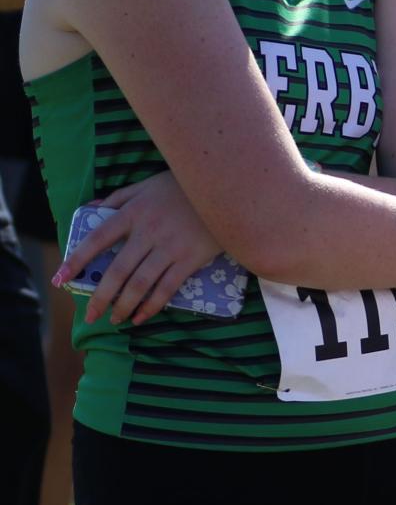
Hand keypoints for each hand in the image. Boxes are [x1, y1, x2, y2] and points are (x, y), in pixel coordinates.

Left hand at [53, 175, 221, 325]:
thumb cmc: (184, 187)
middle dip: (100, 296)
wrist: (226, 190)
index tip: (60, 279)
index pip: (97, 239)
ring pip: (141, 283)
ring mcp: (170, 248)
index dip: (76, 261)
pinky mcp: (191, 259)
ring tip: (115, 319)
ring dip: (124, 305)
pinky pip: (168, 287)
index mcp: (133, 213)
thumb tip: (91, 209)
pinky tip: (141, 316)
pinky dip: (152, 305)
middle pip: (118, 270)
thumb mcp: (147, 185)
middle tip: (90, 316)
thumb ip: (119, 197)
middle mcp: (148, 232)